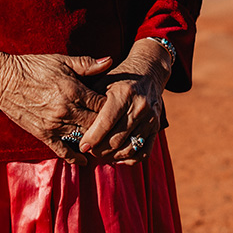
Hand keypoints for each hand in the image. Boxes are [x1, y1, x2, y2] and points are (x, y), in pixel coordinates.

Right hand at [0, 52, 113, 161]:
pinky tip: (84, 160)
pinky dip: (75, 157)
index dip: (114, 107)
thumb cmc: (32, 67)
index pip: (103, 104)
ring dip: (95, 141)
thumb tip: (110, 60)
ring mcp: (54, 124)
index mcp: (72, 90)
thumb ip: (87, 64)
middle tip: (119, 128)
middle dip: (109, 127)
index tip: (120, 108)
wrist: (3, 81)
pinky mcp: (43, 134)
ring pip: (83, 138)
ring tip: (107, 143)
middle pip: (96, 124)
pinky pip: (63, 150)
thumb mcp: (61, 61)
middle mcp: (65, 109)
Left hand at [78, 39, 170, 164]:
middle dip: (100, 150)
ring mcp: (150, 118)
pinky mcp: (157, 127)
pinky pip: (143, 152)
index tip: (82, 146)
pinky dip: (129, 159)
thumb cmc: (118, 79)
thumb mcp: (102, 82)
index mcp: (124, 93)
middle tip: (89, 150)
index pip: (106, 123)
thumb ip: (91, 102)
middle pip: (117, 140)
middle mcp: (140, 106)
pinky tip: (117, 156)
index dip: (92, 138)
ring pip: (129, 149)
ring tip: (100, 153)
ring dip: (112, 156)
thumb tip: (75, 124)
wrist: (148, 72)